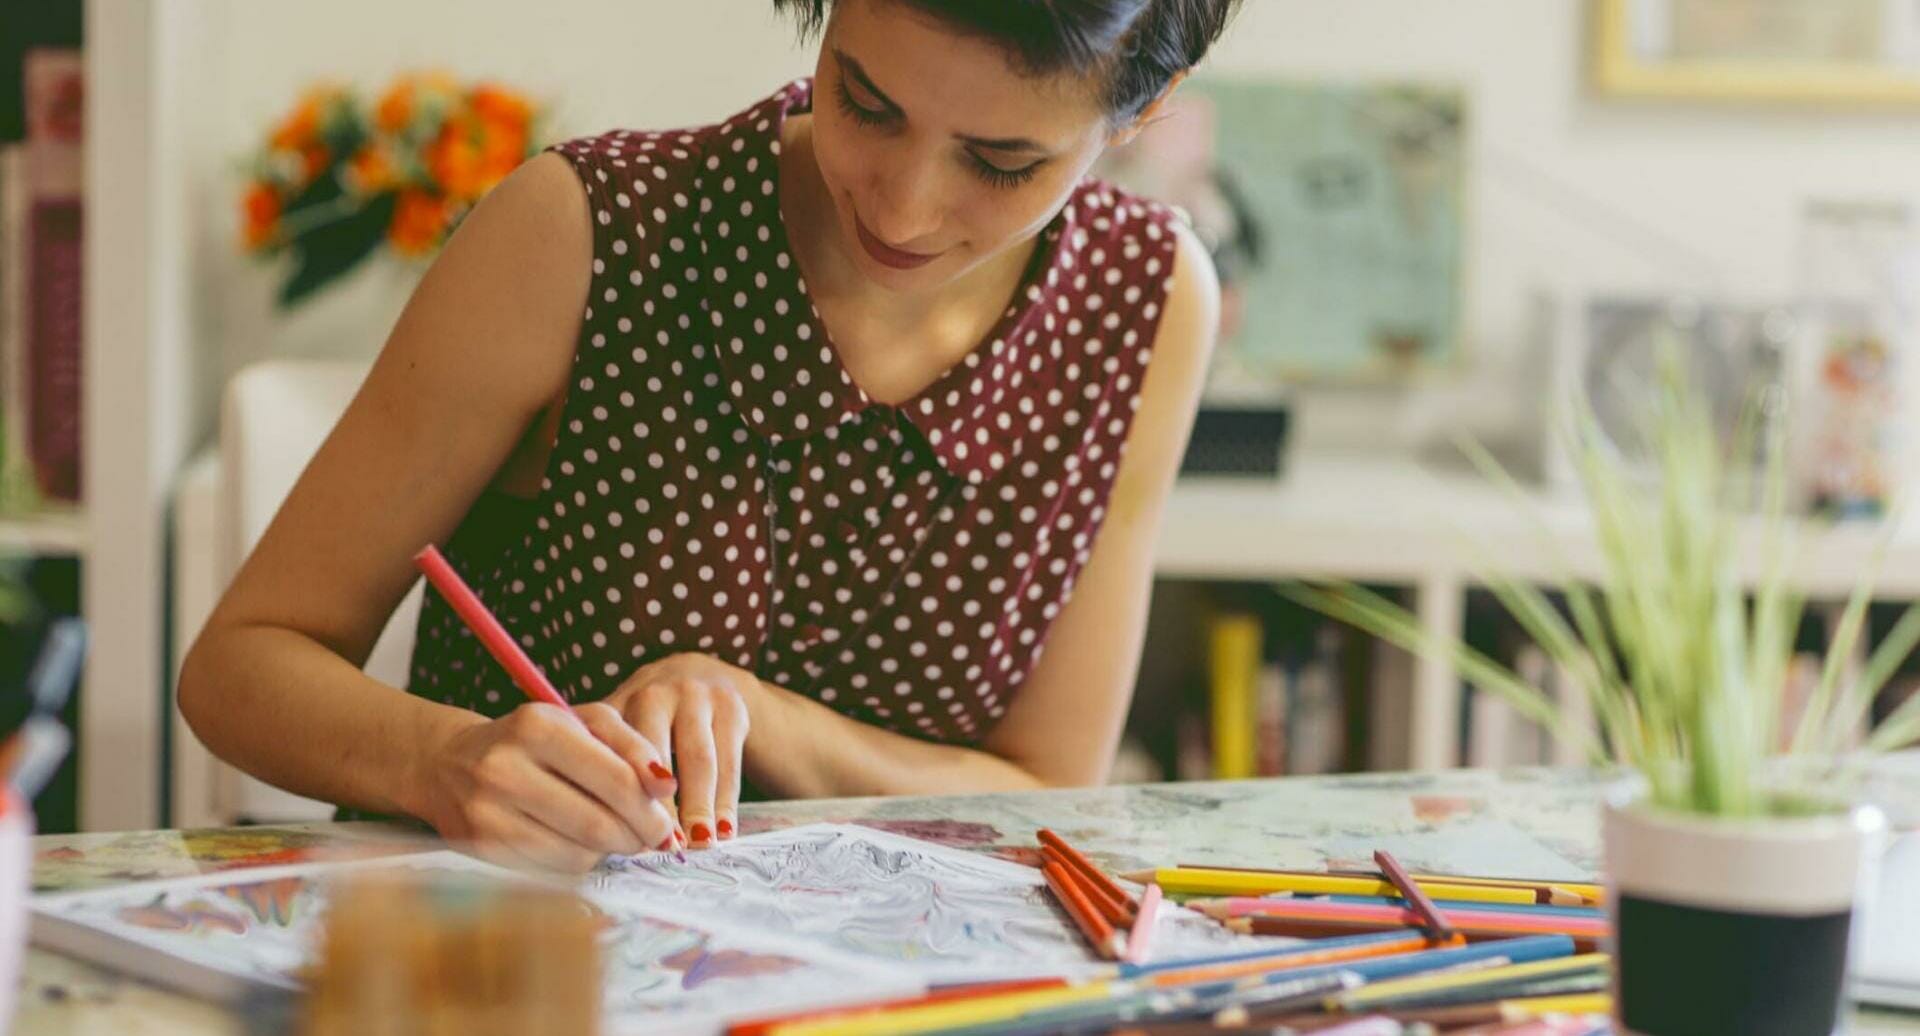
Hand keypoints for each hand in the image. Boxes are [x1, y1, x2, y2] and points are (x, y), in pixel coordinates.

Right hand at [419, 702, 681, 872]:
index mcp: (537, 726)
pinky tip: (579, 845)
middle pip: (598, 824)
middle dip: (637, 838)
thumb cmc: (533, 740)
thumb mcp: (583, 722)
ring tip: (616, 837)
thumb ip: (631, 745)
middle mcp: (504, 769)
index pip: (615, 779)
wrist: (450, 763)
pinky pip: (550, 870)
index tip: (667, 823)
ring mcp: (486, 813)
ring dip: (609, 853)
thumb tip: (667, 786)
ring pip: (577, 854)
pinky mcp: (479, 849)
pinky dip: (577, 863)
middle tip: (652, 840)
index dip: (651, 809)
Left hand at [603, 653, 756, 847]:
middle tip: (664, 848)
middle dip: (660, 807)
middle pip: (655, 755)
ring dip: (699, 806)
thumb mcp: (617, 733)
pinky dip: (726, 800)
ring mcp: (694, 697)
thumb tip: (590, 839)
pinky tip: (724, 830)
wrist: (702, 673)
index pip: (610, 756)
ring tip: (699, 845)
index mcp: (613, 706)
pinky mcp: (730, 706)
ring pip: (698, 759)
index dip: (617, 797)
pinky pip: (728, 760)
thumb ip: (601, 772)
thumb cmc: (646, 722)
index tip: (624, 839)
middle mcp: (652, 694)